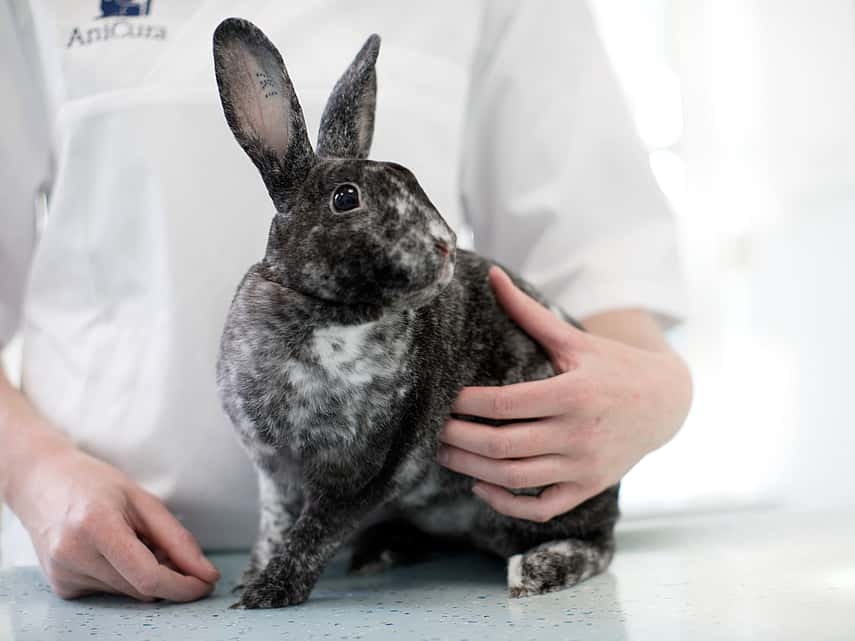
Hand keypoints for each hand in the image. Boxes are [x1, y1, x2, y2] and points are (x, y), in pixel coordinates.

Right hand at [6, 442, 218, 600]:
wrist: (41, 482)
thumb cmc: (94, 484)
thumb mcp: (143, 500)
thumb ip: (177, 539)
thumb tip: (206, 574)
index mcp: (96, 525)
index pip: (147, 576)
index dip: (182, 586)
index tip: (205, 585)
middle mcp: (73, 554)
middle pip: (141, 588)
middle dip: (167, 575)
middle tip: (166, 546)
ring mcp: (63, 574)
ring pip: (128, 592)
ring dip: (143, 574)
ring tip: (130, 539)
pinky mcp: (60, 587)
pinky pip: (109, 592)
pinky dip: (123, 576)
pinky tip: (110, 550)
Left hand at [437, 267, 691, 522]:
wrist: (666, 403)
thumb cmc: (613, 366)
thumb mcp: (573, 339)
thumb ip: (528, 312)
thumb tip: (492, 275)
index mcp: (572, 394)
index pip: (502, 404)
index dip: (464, 404)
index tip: (444, 398)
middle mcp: (578, 434)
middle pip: (500, 444)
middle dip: (458, 439)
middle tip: (432, 430)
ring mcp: (584, 466)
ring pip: (514, 478)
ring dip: (471, 469)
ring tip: (445, 454)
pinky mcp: (588, 488)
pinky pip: (540, 508)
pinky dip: (506, 503)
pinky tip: (481, 485)